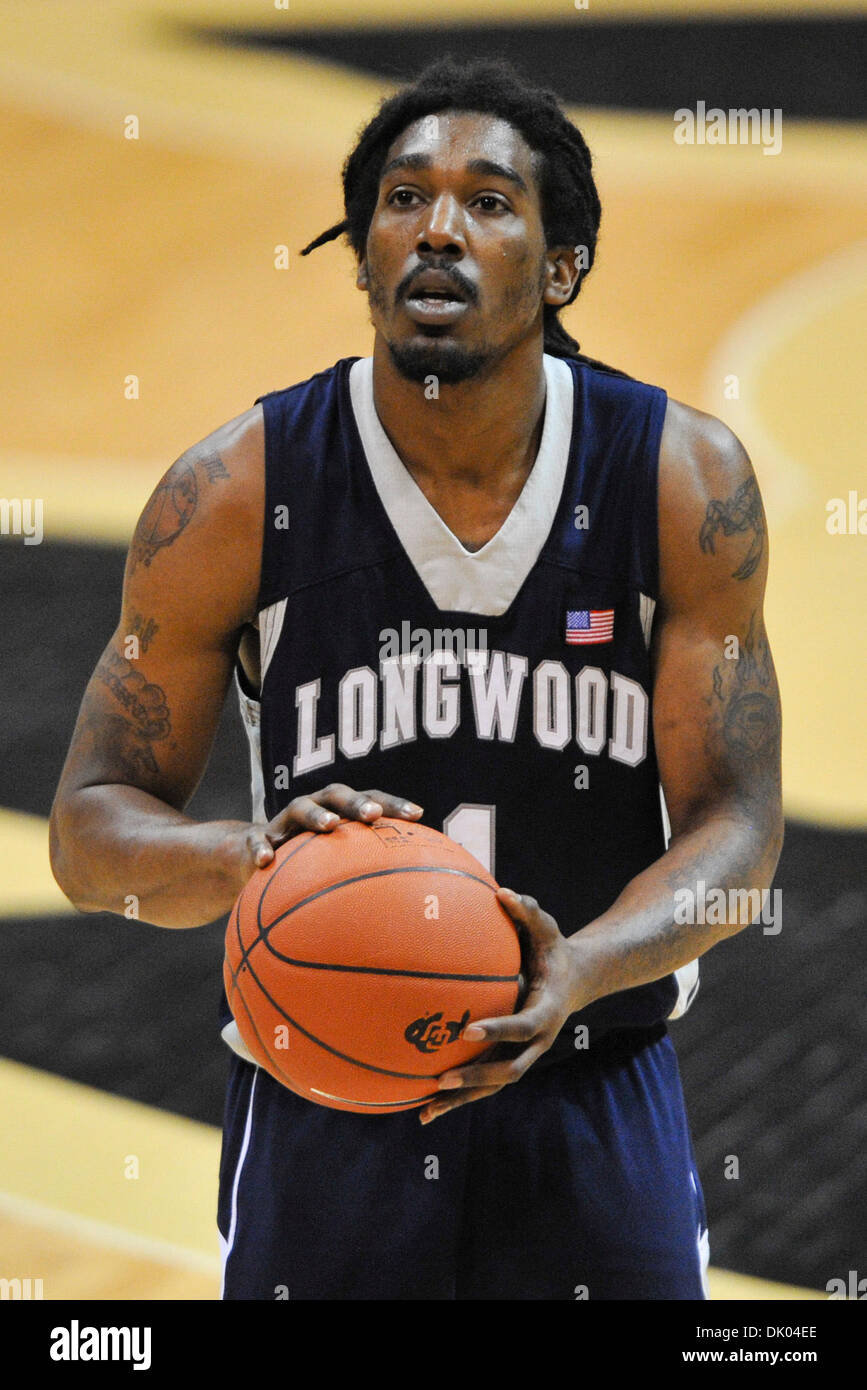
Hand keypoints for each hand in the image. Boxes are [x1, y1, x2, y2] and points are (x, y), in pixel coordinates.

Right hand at [229, 783, 422, 893]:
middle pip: (337, 795)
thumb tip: (409, 907)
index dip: (394, 804)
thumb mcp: (334, 865)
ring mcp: (283, 821)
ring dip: (315, 815)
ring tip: (330, 825)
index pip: (371, 800)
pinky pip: (256, 841)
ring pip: (299, 808)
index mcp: (339, 811)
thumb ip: (366, 874)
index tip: (418, 815)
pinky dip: (261, 848)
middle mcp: (314, 808)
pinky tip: (265, 861)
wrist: (250, 857)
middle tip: (374, 815)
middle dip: (356, 802)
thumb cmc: (306, 863)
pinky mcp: (256, 838)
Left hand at [418, 888, 591, 1123]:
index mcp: (546, 1011)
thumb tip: (503, 891)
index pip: (522, 1027)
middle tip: (442, 1079)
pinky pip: (485, 1084)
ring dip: (463, 1100)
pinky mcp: (512, 1058)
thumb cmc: (555, 949)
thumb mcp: (547, 928)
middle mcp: (538, 1041)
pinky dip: (460, 1097)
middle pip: (509, 1071)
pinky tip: (425, 1105)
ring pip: (494, 1087)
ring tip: (425, 1110)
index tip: (466, 1030)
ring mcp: (526, 1055)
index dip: (497, 1030)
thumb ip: (528, 911)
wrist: (577, 979)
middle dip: (476, 1077)